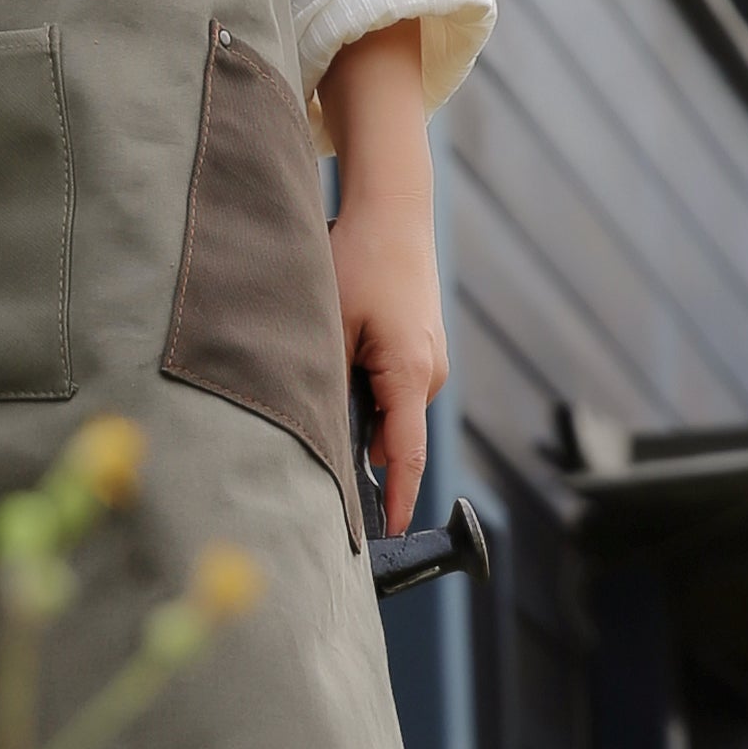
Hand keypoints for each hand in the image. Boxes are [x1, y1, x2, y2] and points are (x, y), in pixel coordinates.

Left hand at [317, 22, 444, 535]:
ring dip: (363, 421)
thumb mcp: (330, 322)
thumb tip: (317, 432)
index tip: (387, 538)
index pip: (405, 456)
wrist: (393, 210)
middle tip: (324, 488)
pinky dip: (371, 396)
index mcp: (409, 371)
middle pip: (395, 438)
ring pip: (393, 412)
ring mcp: (430, 359)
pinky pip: (396, 389)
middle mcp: (428, 372)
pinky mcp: (421, 347)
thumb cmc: (358, 259)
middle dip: (365, 464)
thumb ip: (326, 381)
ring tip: (323, 407)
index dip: (396, 501)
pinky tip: (341, 373)